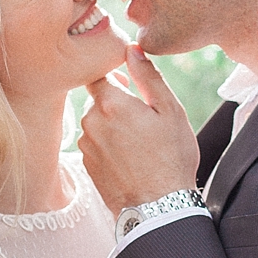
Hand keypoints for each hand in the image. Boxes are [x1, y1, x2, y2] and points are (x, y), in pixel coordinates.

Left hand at [80, 45, 200, 213]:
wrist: (158, 208)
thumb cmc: (171, 159)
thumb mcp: (170, 111)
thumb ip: (148, 76)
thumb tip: (132, 49)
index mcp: (110, 103)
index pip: (98, 74)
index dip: (113, 74)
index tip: (128, 82)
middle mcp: (90, 122)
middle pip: (96, 99)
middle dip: (115, 102)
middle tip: (142, 117)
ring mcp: (85, 145)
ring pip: (95, 122)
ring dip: (111, 124)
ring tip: (138, 142)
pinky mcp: (86, 164)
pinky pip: (94, 143)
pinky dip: (108, 144)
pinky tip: (129, 157)